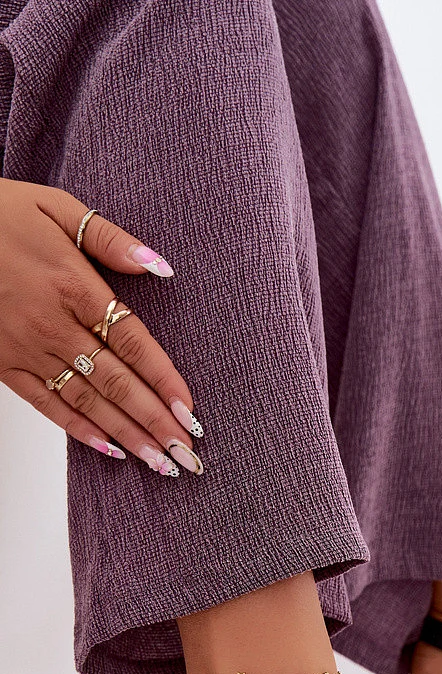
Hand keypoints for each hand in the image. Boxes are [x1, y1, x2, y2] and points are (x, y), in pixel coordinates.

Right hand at [0, 179, 202, 475]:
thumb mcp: (55, 207)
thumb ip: (108, 239)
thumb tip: (159, 265)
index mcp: (72, 284)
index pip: (131, 341)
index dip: (163, 378)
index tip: (188, 409)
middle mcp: (51, 324)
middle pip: (115, 381)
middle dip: (154, 420)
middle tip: (185, 451)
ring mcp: (25, 348)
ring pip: (86, 400)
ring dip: (126, 434)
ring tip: (159, 461)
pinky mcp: (2, 365)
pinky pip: (45, 405)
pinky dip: (78, 430)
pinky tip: (109, 449)